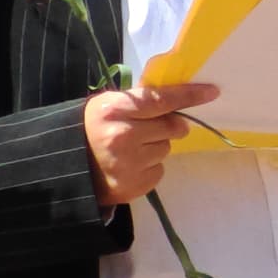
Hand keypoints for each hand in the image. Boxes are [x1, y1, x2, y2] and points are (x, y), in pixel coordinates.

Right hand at [81, 81, 214, 205]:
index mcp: (113, 111)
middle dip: (168, 125)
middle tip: (147, 128)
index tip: (212, 92)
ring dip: (155, 147)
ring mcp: (129, 164)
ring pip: (167, 148)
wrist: (66, 168)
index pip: (160, 100)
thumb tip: (181, 99)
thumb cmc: (91, 130)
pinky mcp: (134, 185)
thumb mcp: (109, 106)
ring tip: (130, 149)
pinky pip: (159, 170)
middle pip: (173, 126)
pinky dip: (149, 167)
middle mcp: (122, 137)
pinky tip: (130, 165)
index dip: (188, 96)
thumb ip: (141, 102)